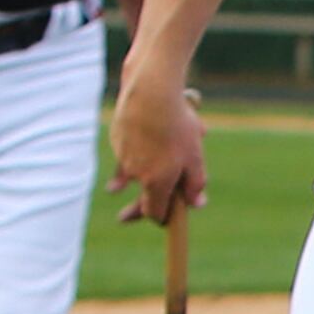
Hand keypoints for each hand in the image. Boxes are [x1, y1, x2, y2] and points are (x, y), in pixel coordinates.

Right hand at [109, 67, 205, 221]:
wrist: (150, 92)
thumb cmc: (178, 126)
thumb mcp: (194, 157)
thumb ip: (195, 184)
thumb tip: (196, 204)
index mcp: (157, 182)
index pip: (154, 213)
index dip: (160, 219)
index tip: (163, 221)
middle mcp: (136, 173)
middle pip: (138, 197)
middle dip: (134, 210)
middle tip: (123, 219)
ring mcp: (123, 155)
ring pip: (134, 170)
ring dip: (144, 169)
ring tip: (140, 171)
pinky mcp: (117, 138)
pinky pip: (128, 151)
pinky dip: (134, 152)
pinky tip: (137, 148)